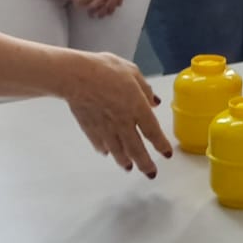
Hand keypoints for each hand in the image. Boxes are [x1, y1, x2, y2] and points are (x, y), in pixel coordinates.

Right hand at [65, 53, 171, 176]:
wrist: (76, 77)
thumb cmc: (105, 69)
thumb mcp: (132, 71)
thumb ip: (145, 88)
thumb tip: (154, 101)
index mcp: (137, 108)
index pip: (153, 132)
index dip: (161, 145)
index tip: (166, 154)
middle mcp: (123, 123)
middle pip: (137, 149)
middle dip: (145, 164)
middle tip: (151, 173)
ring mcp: (106, 128)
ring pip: (118, 150)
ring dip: (125, 161)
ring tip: (129, 167)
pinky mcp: (90, 129)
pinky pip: (99, 143)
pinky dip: (105, 149)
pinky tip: (106, 152)